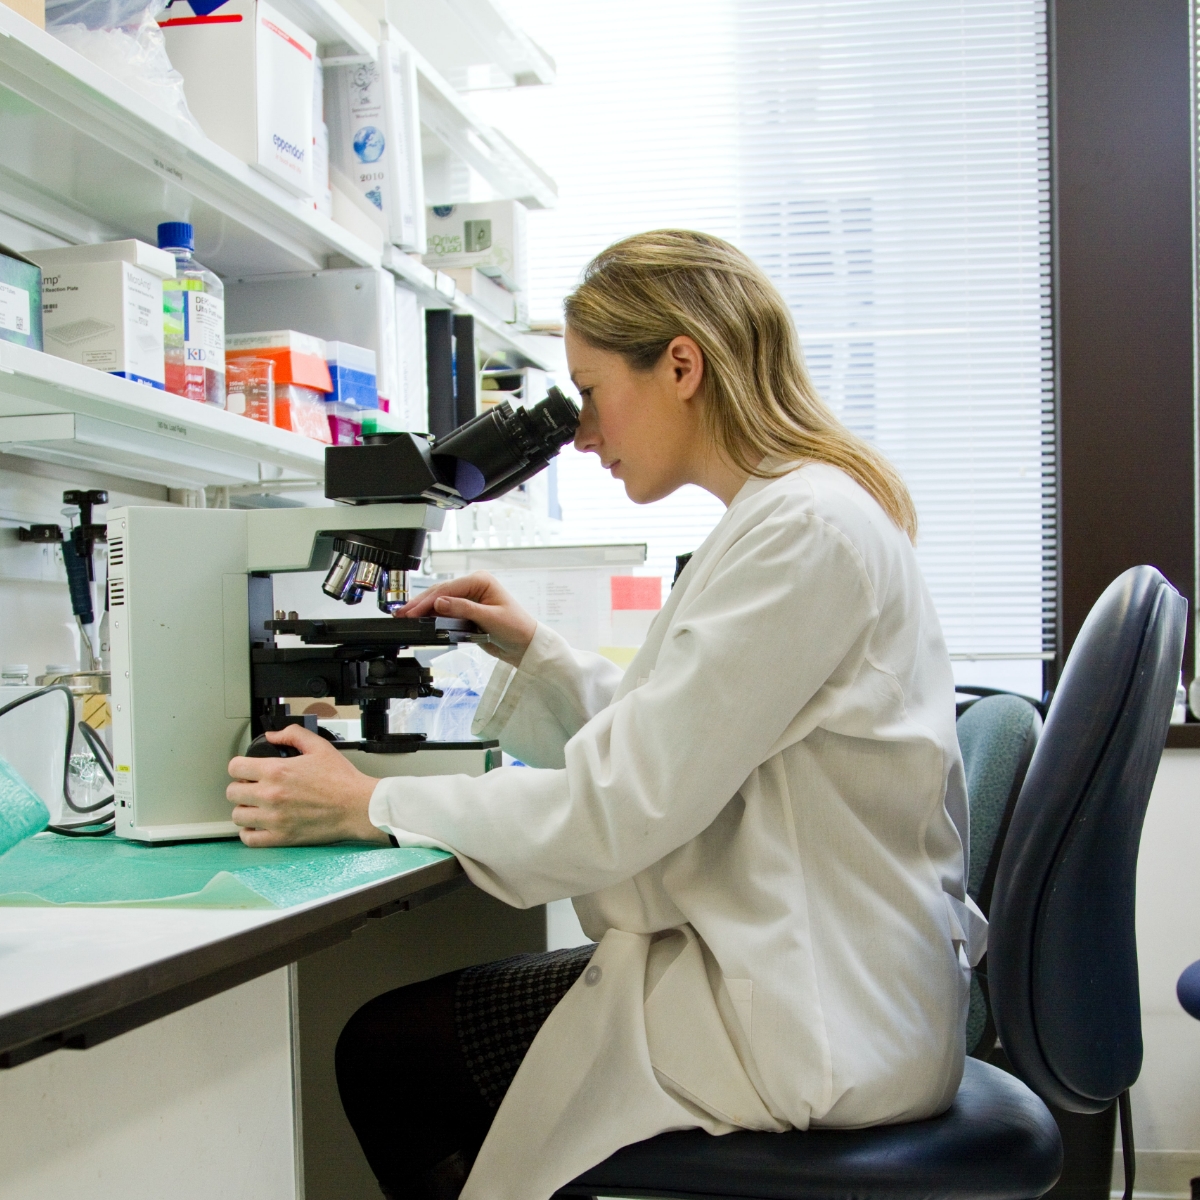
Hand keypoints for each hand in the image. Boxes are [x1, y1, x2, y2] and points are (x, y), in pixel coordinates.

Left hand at [226, 725, 386, 847]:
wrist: (357, 806)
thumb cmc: (342, 780)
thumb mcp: (319, 747)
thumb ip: (293, 735)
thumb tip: (272, 735)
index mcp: (277, 771)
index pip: (235, 767)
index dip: (240, 766)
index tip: (246, 770)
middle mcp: (270, 795)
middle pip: (232, 792)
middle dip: (241, 787)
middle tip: (252, 788)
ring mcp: (274, 818)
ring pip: (238, 816)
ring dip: (244, 809)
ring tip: (256, 807)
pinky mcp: (281, 837)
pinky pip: (249, 839)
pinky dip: (249, 833)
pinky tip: (258, 825)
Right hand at [397, 571, 535, 666]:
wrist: (525, 646)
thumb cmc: (516, 628)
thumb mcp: (490, 618)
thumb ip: (463, 609)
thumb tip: (439, 603)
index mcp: (481, 581)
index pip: (448, 588)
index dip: (429, 601)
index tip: (414, 611)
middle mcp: (473, 586)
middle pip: (441, 592)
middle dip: (421, 604)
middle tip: (402, 613)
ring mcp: (469, 598)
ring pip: (440, 601)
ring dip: (423, 609)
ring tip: (405, 616)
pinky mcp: (467, 612)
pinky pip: (446, 611)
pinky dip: (432, 616)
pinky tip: (420, 620)